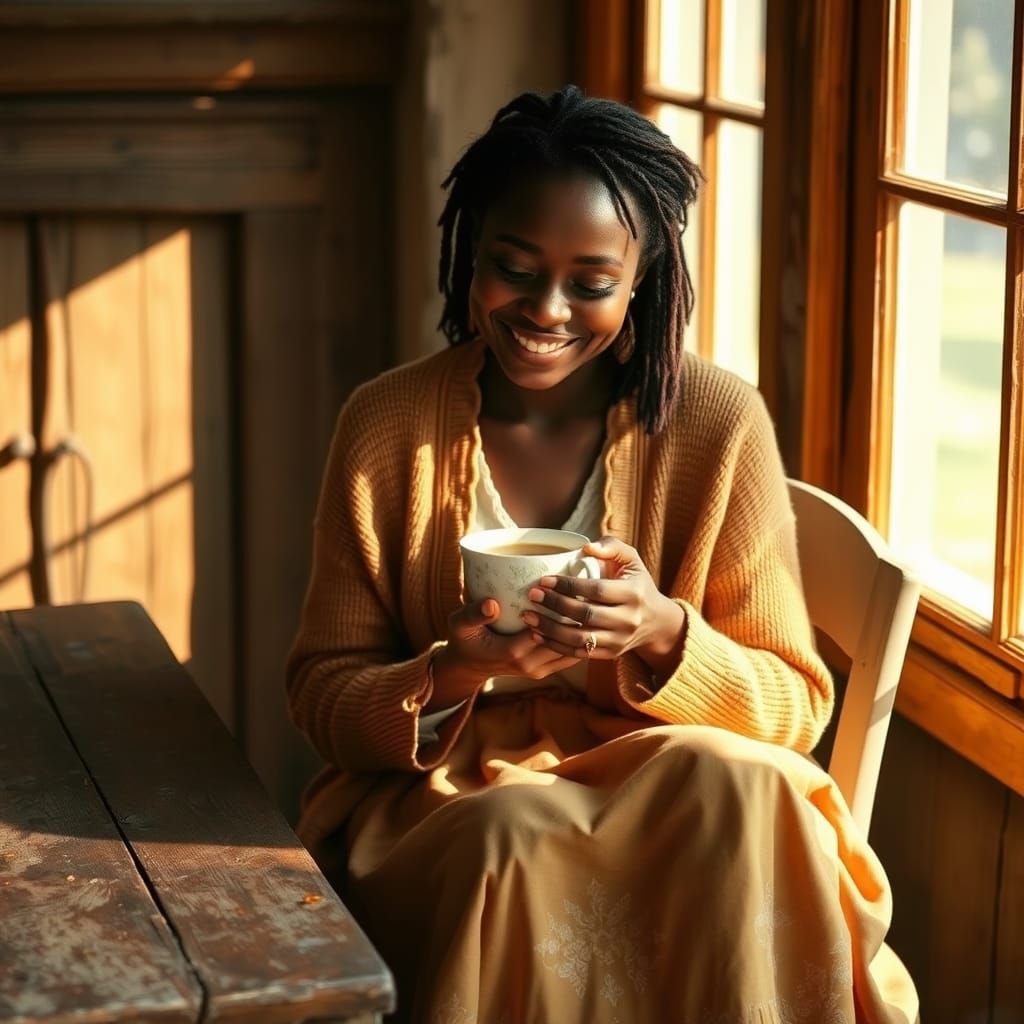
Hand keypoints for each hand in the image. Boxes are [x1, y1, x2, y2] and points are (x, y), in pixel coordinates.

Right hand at [425, 598, 581, 712]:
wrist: (468, 666)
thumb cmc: (464, 640)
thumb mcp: (460, 624)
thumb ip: (473, 613)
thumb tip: (492, 604)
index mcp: (513, 651)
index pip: (547, 628)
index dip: (558, 608)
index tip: (565, 584)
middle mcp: (531, 664)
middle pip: (565, 638)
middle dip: (576, 615)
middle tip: (584, 587)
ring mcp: (540, 670)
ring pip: (573, 648)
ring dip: (581, 627)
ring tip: (587, 600)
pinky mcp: (546, 670)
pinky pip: (571, 655)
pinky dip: (578, 637)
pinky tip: (582, 617)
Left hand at [521, 536, 685, 678]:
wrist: (656, 622)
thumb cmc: (636, 584)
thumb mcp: (631, 560)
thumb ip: (611, 546)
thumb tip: (587, 548)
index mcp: (633, 594)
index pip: (596, 590)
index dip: (568, 585)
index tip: (544, 580)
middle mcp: (629, 620)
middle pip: (585, 614)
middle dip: (555, 605)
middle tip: (532, 595)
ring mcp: (619, 640)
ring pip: (580, 638)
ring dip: (550, 629)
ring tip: (529, 617)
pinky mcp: (611, 654)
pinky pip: (579, 653)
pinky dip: (556, 646)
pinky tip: (537, 635)